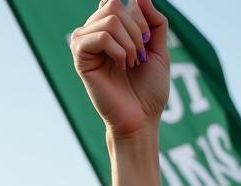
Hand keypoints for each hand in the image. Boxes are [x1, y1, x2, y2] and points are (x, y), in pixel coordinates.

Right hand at [70, 0, 169, 139]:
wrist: (142, 119)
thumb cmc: (150, 91)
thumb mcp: (160, 52)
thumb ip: (155, 23)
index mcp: (112, 28)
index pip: (120, 1)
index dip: (138, 16)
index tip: (147, 40)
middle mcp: (96, 30)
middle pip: (115, 5)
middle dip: (138, 31)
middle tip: (140, 58)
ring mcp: (85, 41)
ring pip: (110, 19)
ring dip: (130, 44)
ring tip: (132, 64)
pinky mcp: (80, 55)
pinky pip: (101, 36)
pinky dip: (119, 51)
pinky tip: (122, 67)